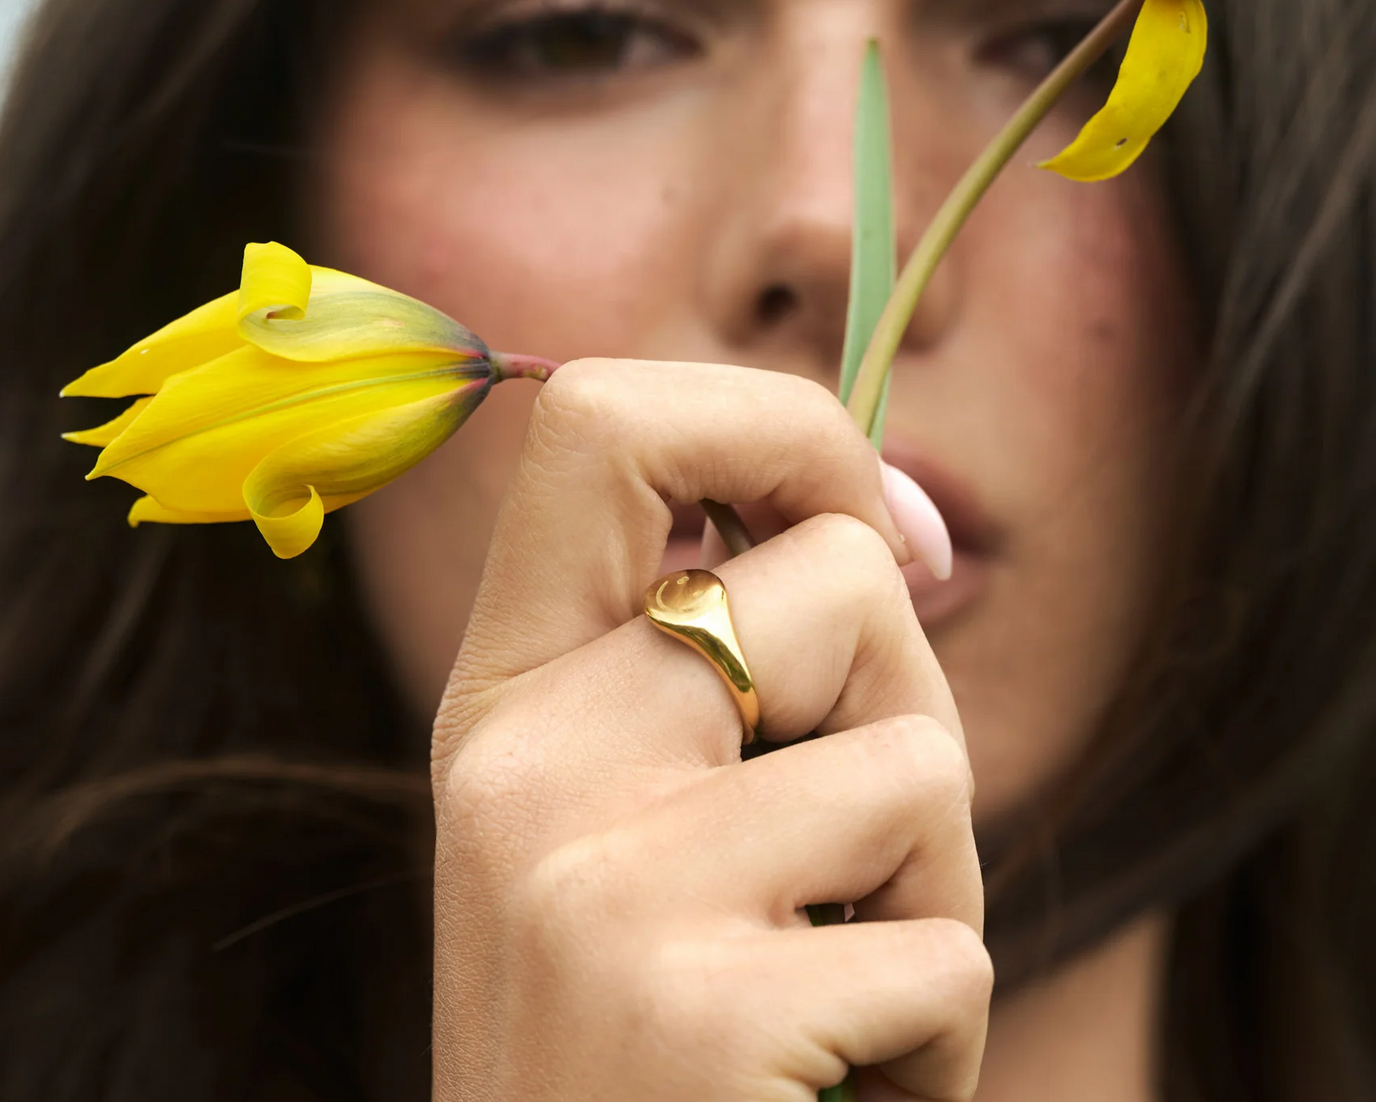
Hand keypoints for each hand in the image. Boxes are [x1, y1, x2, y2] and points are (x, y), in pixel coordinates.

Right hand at [431, 359, 990, 1100]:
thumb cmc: (643, 1023)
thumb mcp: (627, 816)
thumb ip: (726, 661)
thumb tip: (905, 530)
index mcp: (505, 689)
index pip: (600, 418)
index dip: (772, 425)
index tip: (857, 520)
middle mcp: (525, 757)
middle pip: (837, 571)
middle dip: (913, 688)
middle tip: (856, 834)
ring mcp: (598, 881)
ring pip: (923, 753)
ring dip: (934, 882)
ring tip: (828, 972)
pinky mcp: (697, 1011)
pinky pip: (947, 944)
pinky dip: (937, 1028)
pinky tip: (824, 1084)